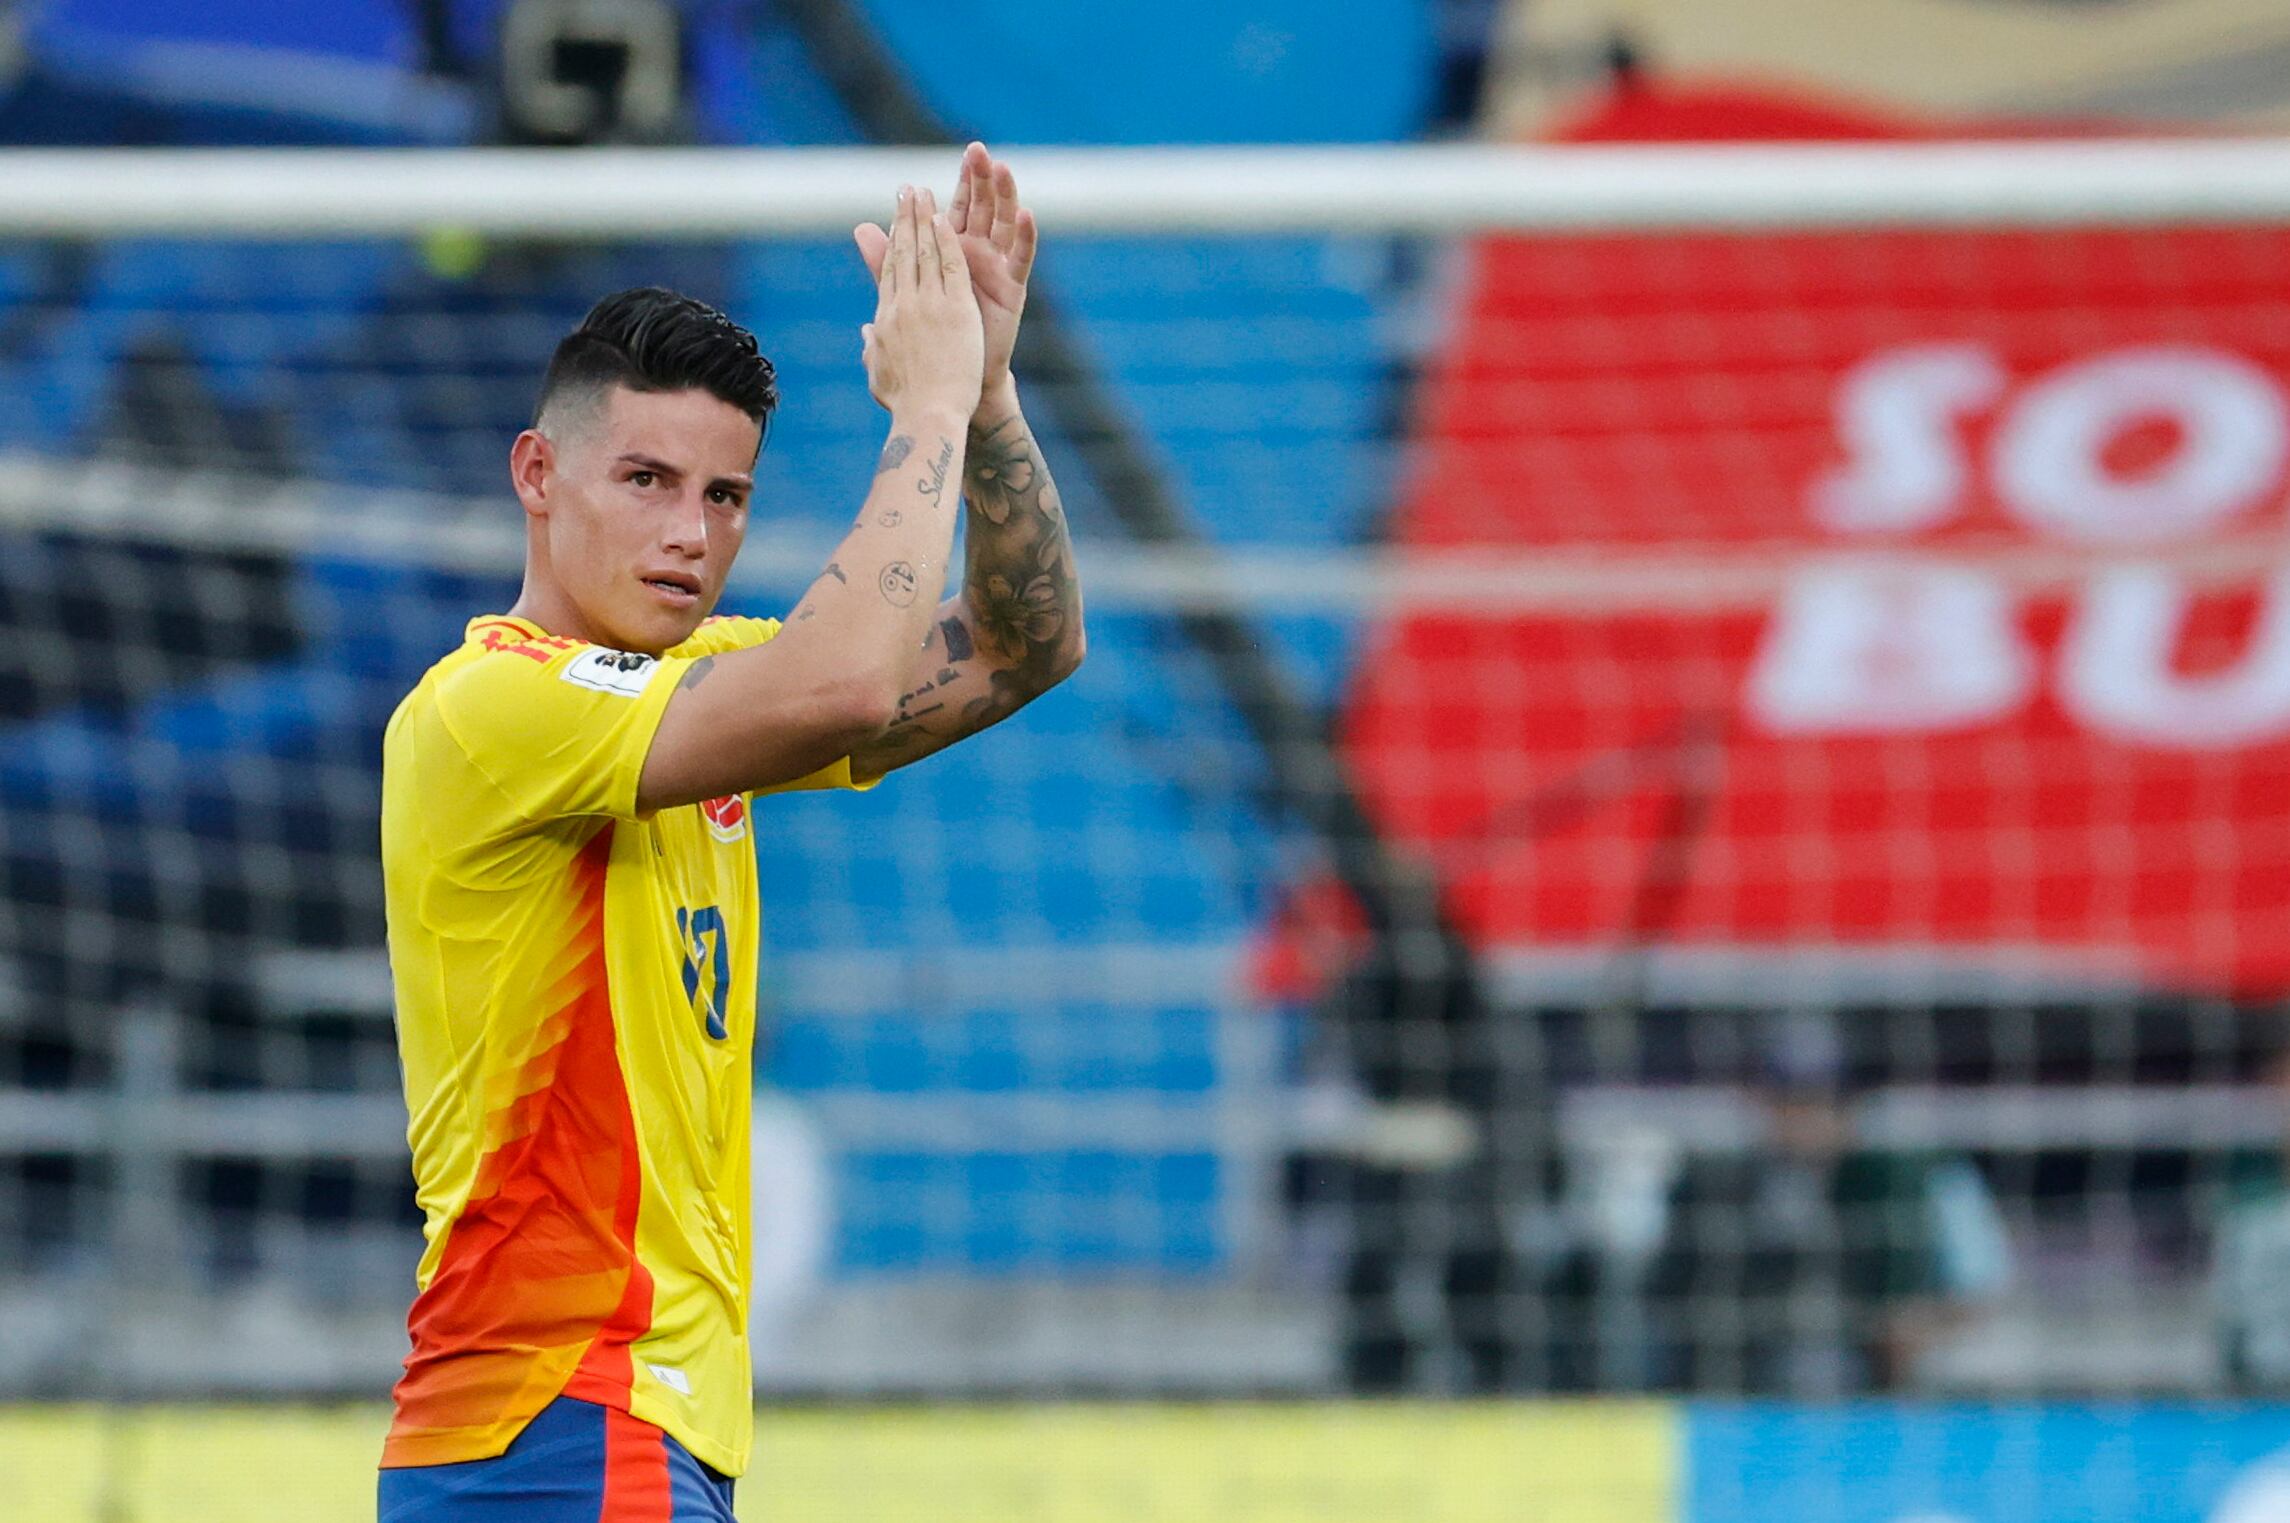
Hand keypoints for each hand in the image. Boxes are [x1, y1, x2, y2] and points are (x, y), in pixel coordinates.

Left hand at [856, 142, 1034, 403]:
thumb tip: (860, 229)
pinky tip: (1026, 213)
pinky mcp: (1013, 290)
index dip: (946, 188)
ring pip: (1001, 224)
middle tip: (975, 149)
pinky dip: (1025, 236)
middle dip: (977, 180)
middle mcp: (973, 257)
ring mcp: (996, 271)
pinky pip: (1022, 258)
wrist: (950, 386)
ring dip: (1003, 195)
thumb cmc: (929, 345)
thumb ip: (886, 261)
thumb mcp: (905, 297)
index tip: (945, 159)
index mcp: (947, 256)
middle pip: (977, 209)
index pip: (945, 213)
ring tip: (1001, 167)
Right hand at [858, 185, 983, 420]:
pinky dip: (945, 239)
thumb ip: (871, 347)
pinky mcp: (954, 309)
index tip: (894, 221)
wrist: (927, 417)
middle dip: (904, 218)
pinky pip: (949, 265)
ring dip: (923, 218)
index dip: (891, 243)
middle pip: (903, 253)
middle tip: (906, 190)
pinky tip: (945, 217)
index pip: (889, 272)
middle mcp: (902, 305)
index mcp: (884, 319)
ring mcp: (928, 305)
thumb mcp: (879, 372)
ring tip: (922, 192)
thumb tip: (864, 332)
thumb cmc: (906, 405)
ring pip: (924, 251)